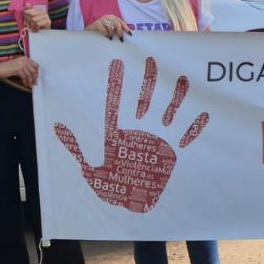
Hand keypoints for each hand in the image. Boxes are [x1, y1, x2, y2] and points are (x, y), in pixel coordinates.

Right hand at [0, 56, 40, 86]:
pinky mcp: (17, 69)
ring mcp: (21, 64)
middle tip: (34, 83)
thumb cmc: (7, 68)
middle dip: (34, 78)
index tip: (36, 78)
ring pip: (29, 75)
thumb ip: (26, 69)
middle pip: (34, 70)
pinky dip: (25, 81)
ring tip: (29, 85)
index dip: (37, 72)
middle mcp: (24, 60)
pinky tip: (25, 84)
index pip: (36, 65)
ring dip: (30, 81)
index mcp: (25, 58)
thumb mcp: (19, 66)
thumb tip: (35, 76)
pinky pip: (24, 77)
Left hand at [23, 5, 50, 31]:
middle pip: (30, 14)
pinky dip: (36, 28)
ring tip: (33, 30)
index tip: (26, 23)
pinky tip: (37, 30)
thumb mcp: (31, 19)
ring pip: (34, 20)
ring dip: (32, 26)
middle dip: (28, 22)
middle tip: (29, 27)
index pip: (27, 12)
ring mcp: (46, 16)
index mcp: (38, 10)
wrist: (46, 32)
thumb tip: (27, 4)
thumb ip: (29, 12)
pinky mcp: (48, 21)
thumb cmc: (38, 26)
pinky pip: (38, 24)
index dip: (25, 18)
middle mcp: (42, 11)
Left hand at [54, 57, 208, 213]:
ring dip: (175, 96)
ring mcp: (159, 138)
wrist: (133, 203)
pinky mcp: (174, 150)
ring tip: (182, 78)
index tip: (117, 62)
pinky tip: (204, 111)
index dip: (117, 83)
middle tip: (151, 60)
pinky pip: (187, 134)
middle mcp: (140, 130)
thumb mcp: (90, 170)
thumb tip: (59, 128)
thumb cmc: (111, 187)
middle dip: (149, 80)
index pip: (118, 102)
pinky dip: (195, 124)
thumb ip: (77, 149)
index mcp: (119, 131)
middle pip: (145, 99)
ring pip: (168, 111)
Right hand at [86, 14, 131, 40]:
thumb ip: (117, 31)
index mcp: (113, 18)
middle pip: (117, 24)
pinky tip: (106, 36)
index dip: (126, 28)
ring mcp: (102, 19)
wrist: (89, 32)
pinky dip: (105, 32)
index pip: (121, 22)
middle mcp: (108, 17)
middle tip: (121, 39)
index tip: (130, 34)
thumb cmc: (102, 32)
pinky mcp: (95, 23)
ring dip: (112, 33)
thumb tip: (128, 36)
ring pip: (110, 26)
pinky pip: (102, 27)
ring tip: (111, 38)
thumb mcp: (111, 30)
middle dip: (120, 32)